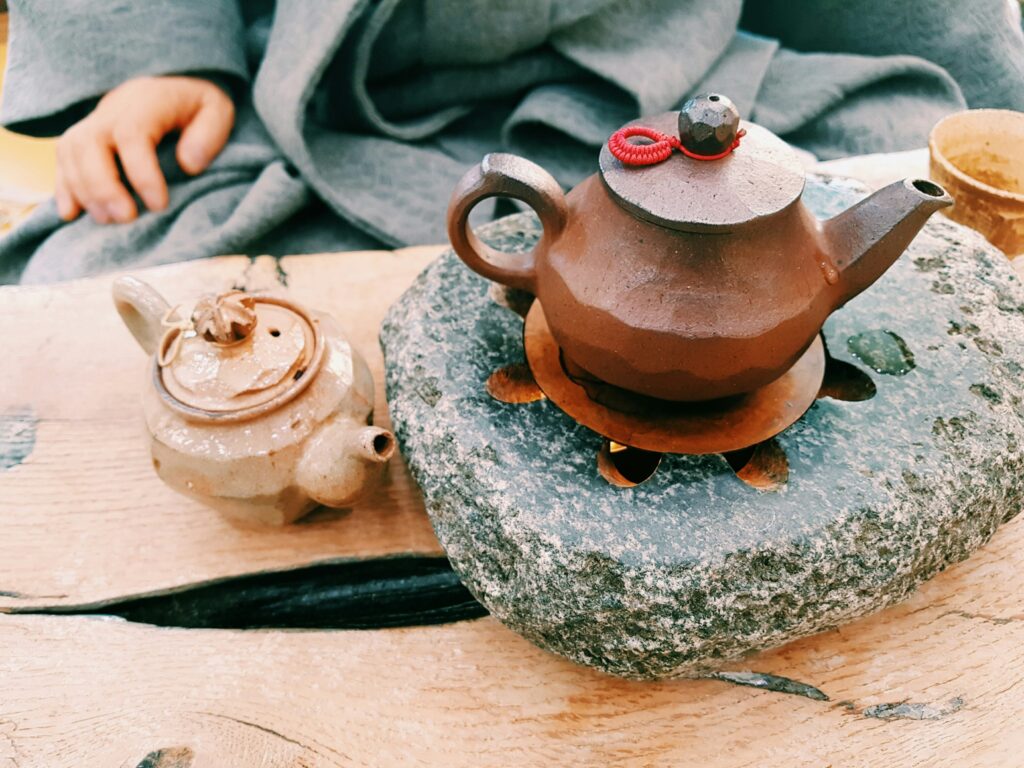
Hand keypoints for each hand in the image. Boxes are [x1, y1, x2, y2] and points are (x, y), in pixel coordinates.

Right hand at [55, 76, 234, 223]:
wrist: (166, 87)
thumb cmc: (194, 105)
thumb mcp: (216, 109)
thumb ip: (209, 134)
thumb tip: (189, 165)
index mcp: (145, 104)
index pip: (132, 136)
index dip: (142, 173)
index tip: (159, 205)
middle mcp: (110, 113)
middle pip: (89, 145)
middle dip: (103, 186)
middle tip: (127, 218)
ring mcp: (91, 125)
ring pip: (70, 154)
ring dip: (83, 191)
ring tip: (108, 221)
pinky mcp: (80, 140)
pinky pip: (62, 161)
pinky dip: (64, 188)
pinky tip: (71, 214)